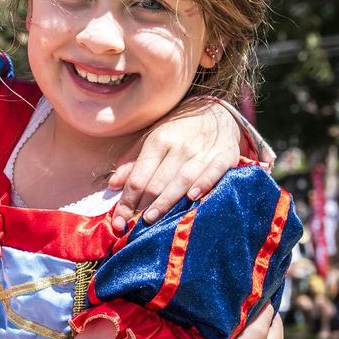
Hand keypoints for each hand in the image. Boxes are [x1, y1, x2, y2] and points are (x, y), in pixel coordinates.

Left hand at [109, 98, 240, 228]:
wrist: (216, 112)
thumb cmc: (178, 131)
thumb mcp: (152, 139)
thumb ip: (133, 162)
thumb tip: (113, 185)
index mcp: (158, 141)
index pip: (139, 177)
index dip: (126, 200)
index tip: (118, 221)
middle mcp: (179, 145)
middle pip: (158, 181)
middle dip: (143, 205)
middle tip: (133, 226)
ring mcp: (202, 151)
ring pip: (182, 180)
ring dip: (166, 201)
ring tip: (152, 219)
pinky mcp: (224, 156)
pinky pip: (213, 173)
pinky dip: (203, 185)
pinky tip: (193, 198)